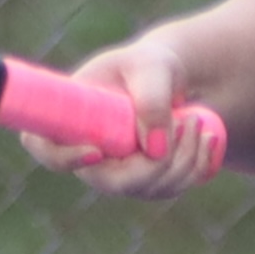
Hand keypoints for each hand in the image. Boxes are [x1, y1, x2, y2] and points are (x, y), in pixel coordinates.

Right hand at [20, 32, 216, 198]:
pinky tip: (209, 138)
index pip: (45, 149)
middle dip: (158, 162)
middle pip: (114, 183)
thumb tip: (154, 150)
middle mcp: (88, 154)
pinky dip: (198, 165)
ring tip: (198, 119)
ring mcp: (117, 174)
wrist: (169, 79)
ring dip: (185, 158)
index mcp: (70, 119)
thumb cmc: (149, 65)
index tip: (95, 151)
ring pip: (150, 187)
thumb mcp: (152, 67)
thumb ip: (151, 99)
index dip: (63, 158)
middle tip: (188, 123)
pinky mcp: (146, 183)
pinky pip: (173, 187)